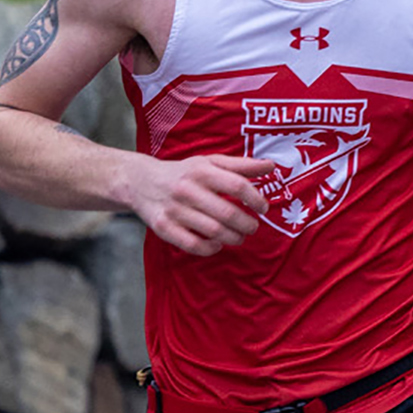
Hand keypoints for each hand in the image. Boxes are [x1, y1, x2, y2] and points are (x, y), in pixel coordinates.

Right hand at [118, 153, 269, 257]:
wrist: (141, 182)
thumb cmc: (184, 173)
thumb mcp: (210, 163)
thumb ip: (241, 166)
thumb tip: (271, 166)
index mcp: (201, 171)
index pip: (237, 186)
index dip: (256, 199)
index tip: (263, 208)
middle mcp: (187, 190)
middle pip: (227, 213)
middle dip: (247, 224)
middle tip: (252, 227)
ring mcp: (175, 210)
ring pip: (213, 231)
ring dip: (233, 238)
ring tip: (239, 237)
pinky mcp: (164, 228)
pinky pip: (193, 245)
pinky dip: (210, 248)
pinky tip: (217, 244)